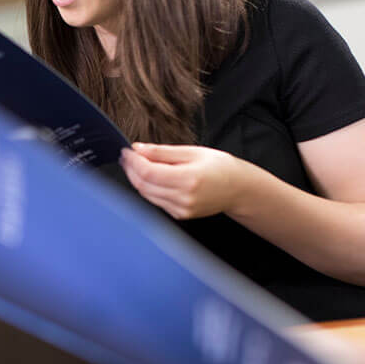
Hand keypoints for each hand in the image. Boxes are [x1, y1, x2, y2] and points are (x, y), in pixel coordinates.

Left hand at [119, 142, 244, 219]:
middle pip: (144, 185)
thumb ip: (162, 152)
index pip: (148, 172)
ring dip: (137, 180)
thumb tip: (138, 148)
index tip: (126, 151)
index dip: (133, 161)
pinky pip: (156, 201)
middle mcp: (184, 198)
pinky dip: (148, 189)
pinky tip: (150, 177)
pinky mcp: (180, 215)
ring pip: (147, 195)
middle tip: (127, 157)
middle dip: (131, 170)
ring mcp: (181, 209)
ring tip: (136, 165)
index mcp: (189, 179)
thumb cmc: (219, 167)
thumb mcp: (192, 152)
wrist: (238, 189)